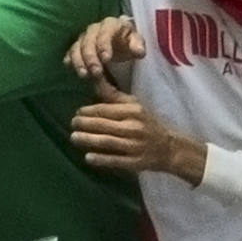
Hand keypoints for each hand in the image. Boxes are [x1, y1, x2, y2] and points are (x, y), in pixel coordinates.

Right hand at [65, 16, 144, 78]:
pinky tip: (68, 66)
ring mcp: (84, 37)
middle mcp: (95, 29)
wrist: (118, 41)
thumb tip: (139, 52)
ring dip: (79, 60)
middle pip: (88, 40)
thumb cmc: (128, 41)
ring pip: (77, 46)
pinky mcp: (77, 46)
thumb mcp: (136, 42)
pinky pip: (70, 50)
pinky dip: (69, 58)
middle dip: (90, 57)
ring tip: (83, 75)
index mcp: (111, 24)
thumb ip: (138, 45)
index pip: (105, 32)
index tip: (106, 59)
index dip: (104, 45)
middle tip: (96, 72)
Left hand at [71, 77, 205, 182]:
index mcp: (133, 111)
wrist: (169, 148)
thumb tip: (94, 78)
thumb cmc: (146, 123)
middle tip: (72, 124)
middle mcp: (134, 127)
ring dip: (88, 140)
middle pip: (104, 125)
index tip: (77, 113)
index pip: (106, 110)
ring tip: (74, 137)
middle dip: (84, 124)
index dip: (88, 111)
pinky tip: (87, 157)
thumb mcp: (133, 105)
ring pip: (108, 142)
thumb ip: (112, 95)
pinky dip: (101, 159)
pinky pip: (116, 160)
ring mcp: (135, 146)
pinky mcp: (136, 162)